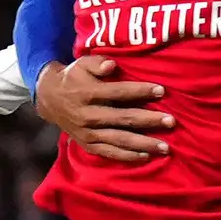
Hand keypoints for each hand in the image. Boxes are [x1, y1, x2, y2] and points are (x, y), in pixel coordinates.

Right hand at [34, 57, 171, 164]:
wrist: (48, 98)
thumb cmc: (73, 78)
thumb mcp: (81, 64)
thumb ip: (97, 63)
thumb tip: (113, 65)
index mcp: (86, 94)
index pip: (117, 92)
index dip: (140, 91)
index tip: (161, 90)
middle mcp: (87, 116)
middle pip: (122, 118)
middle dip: (149, 120)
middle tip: (172, 121)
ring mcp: (87, 133)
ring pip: (119, 140)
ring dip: (144, 143)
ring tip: (166, 147)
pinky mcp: (87, 145)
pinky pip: (109, 153)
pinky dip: (127, 156)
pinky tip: (146, 156)